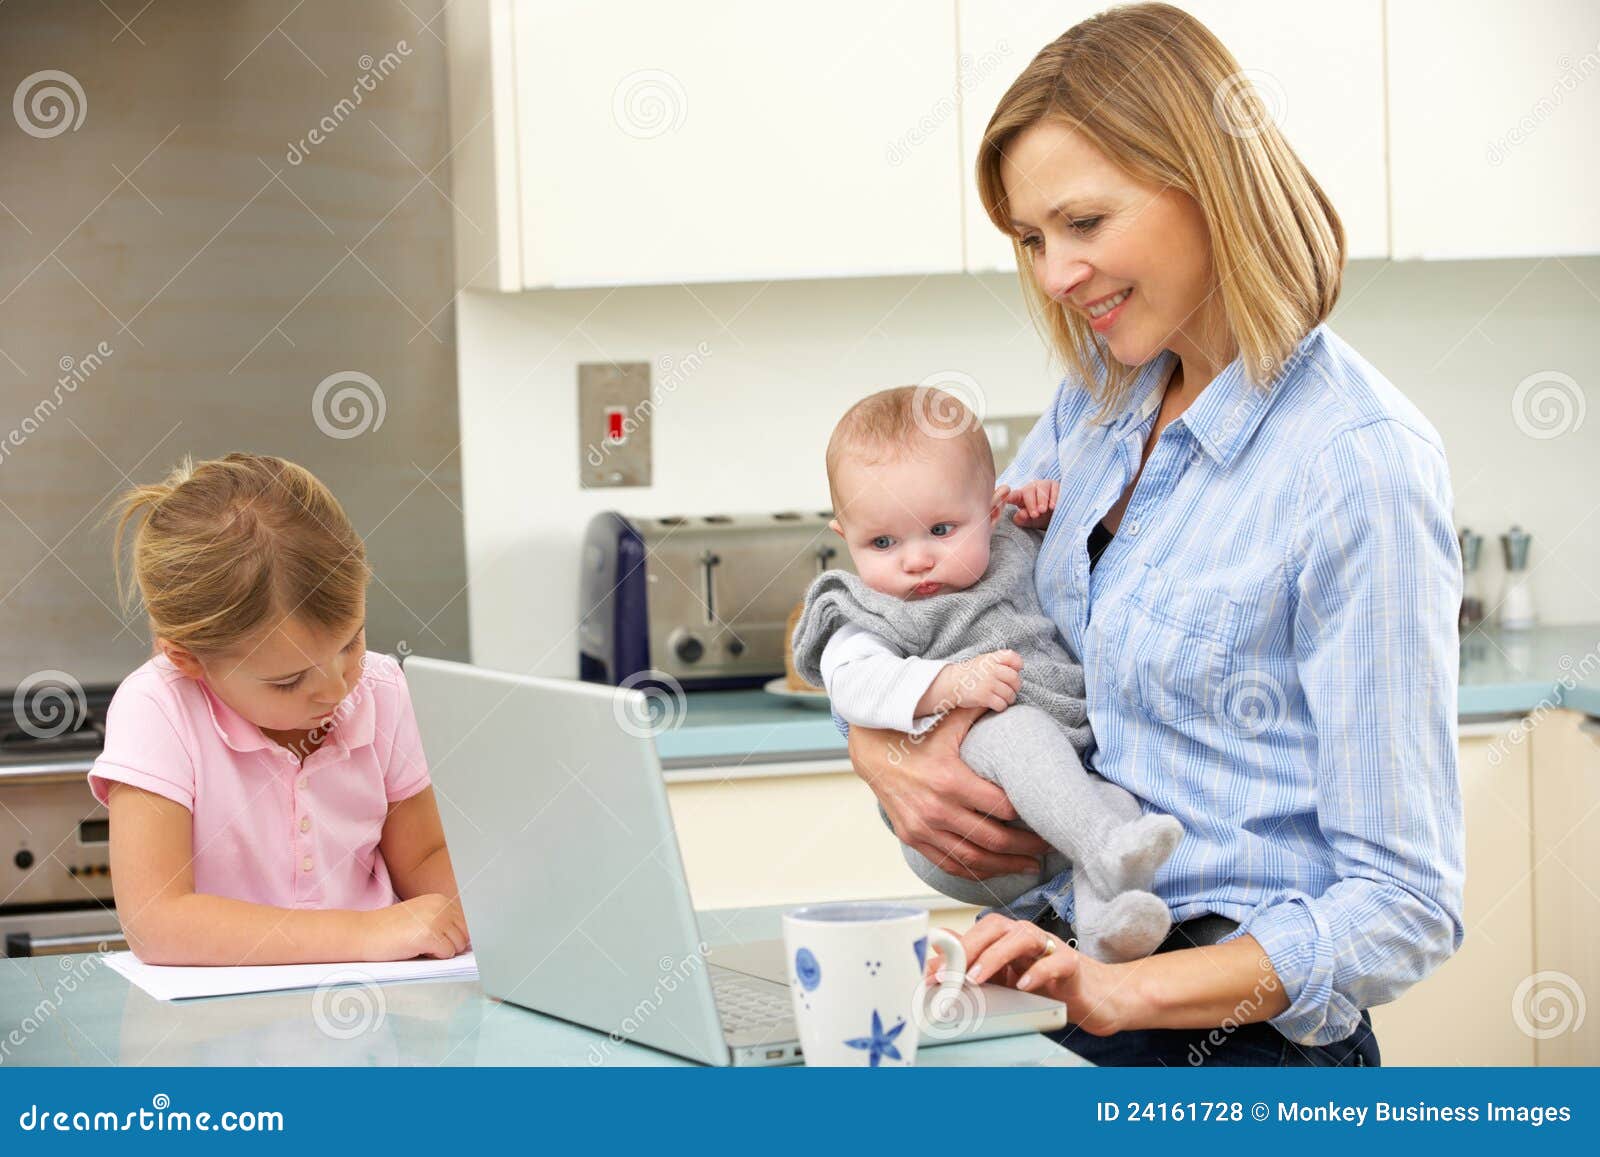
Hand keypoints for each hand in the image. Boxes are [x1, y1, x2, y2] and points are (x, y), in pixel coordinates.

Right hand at [363, 893, 469, 960]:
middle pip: (465, 935)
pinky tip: (417, 951)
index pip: (464, 923)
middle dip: (449, 945)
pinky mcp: (429, 936)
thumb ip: (441, 921)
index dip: (451, 937)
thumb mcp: (420, 916)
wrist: (362, 932)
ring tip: (420, 947)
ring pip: (458, 945)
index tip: (435, 940)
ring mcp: (436, 920)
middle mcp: (441, 906)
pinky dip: (435, 958)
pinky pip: (447, 954)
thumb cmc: (389, 929)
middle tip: (426, 945)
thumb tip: (466, 939)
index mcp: (440, 900)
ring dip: (442, 952)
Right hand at [846, 706, 1048, 879]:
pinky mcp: (913, 838)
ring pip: (974, 859)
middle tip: (1050, 845)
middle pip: (994, 838)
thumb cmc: (911, 734)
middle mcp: (936, 809)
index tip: (1046, 813)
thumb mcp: (945, 719)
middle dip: (1026, 845)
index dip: (1028, 813)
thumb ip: (979, 708)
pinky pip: (950, 864)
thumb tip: (1010, 694)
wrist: (870, 751)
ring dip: (1006, 865)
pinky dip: (976, 871)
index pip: (1001, 806)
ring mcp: (923, 828)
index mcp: (949, 780)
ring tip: (1030, 865)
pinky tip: (996, 869)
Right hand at [928, 650, 1022, 713]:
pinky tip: (996, 704)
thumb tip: (1019, 668)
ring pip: (1010, 694)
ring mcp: (988, 683)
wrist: (951, 683)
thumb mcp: (984, 661)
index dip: (1018, 666)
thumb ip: (1000, 661)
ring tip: (1003, 699)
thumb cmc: (971, 673)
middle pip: (1015, 679)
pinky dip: (1001, 706)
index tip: (1015, 671)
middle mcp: (991, 670)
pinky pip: (1001, 705)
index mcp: (992, 659)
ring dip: (1009, 699)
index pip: (1013, 658)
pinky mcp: (984, 697)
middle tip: (1010, 690)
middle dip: (1015, 687)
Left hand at [932, 913, 1133, 1035]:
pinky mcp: (1072, 965)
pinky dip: (1038, 972)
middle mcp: (1027, 936)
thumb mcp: (1005, 979)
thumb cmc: (1048, 984)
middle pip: (995, 926)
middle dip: (969, 947)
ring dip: (995, 956)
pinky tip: (1024, 985)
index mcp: (1008, 938)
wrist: (1093, 997)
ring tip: (977, 977)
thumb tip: (934, 962)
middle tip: (951, 973)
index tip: (934, 972)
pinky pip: (1054, 962)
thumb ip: (973, 967)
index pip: (977, 931)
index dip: (954, 948)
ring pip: (1021, 937)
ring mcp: (1050, 947)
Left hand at [1008, 480, 1059, 528]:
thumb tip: (1021, 514)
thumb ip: (1023, 519)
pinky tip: (1052, 506)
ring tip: (1043, 511)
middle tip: (1034, 515)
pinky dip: (1054, 497)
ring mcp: (1044, 485)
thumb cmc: (1038, 518)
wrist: (1055, 517)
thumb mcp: (1029, 521)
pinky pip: (1055, 488)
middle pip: (1029, 491)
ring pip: (1042, 487)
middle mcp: (1031, 488)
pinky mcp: (1055, 485)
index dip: (1010, 497)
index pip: (1014, 495)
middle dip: (1031, 503)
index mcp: (1020, 496)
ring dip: (1042, 500)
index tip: (1007, 500)